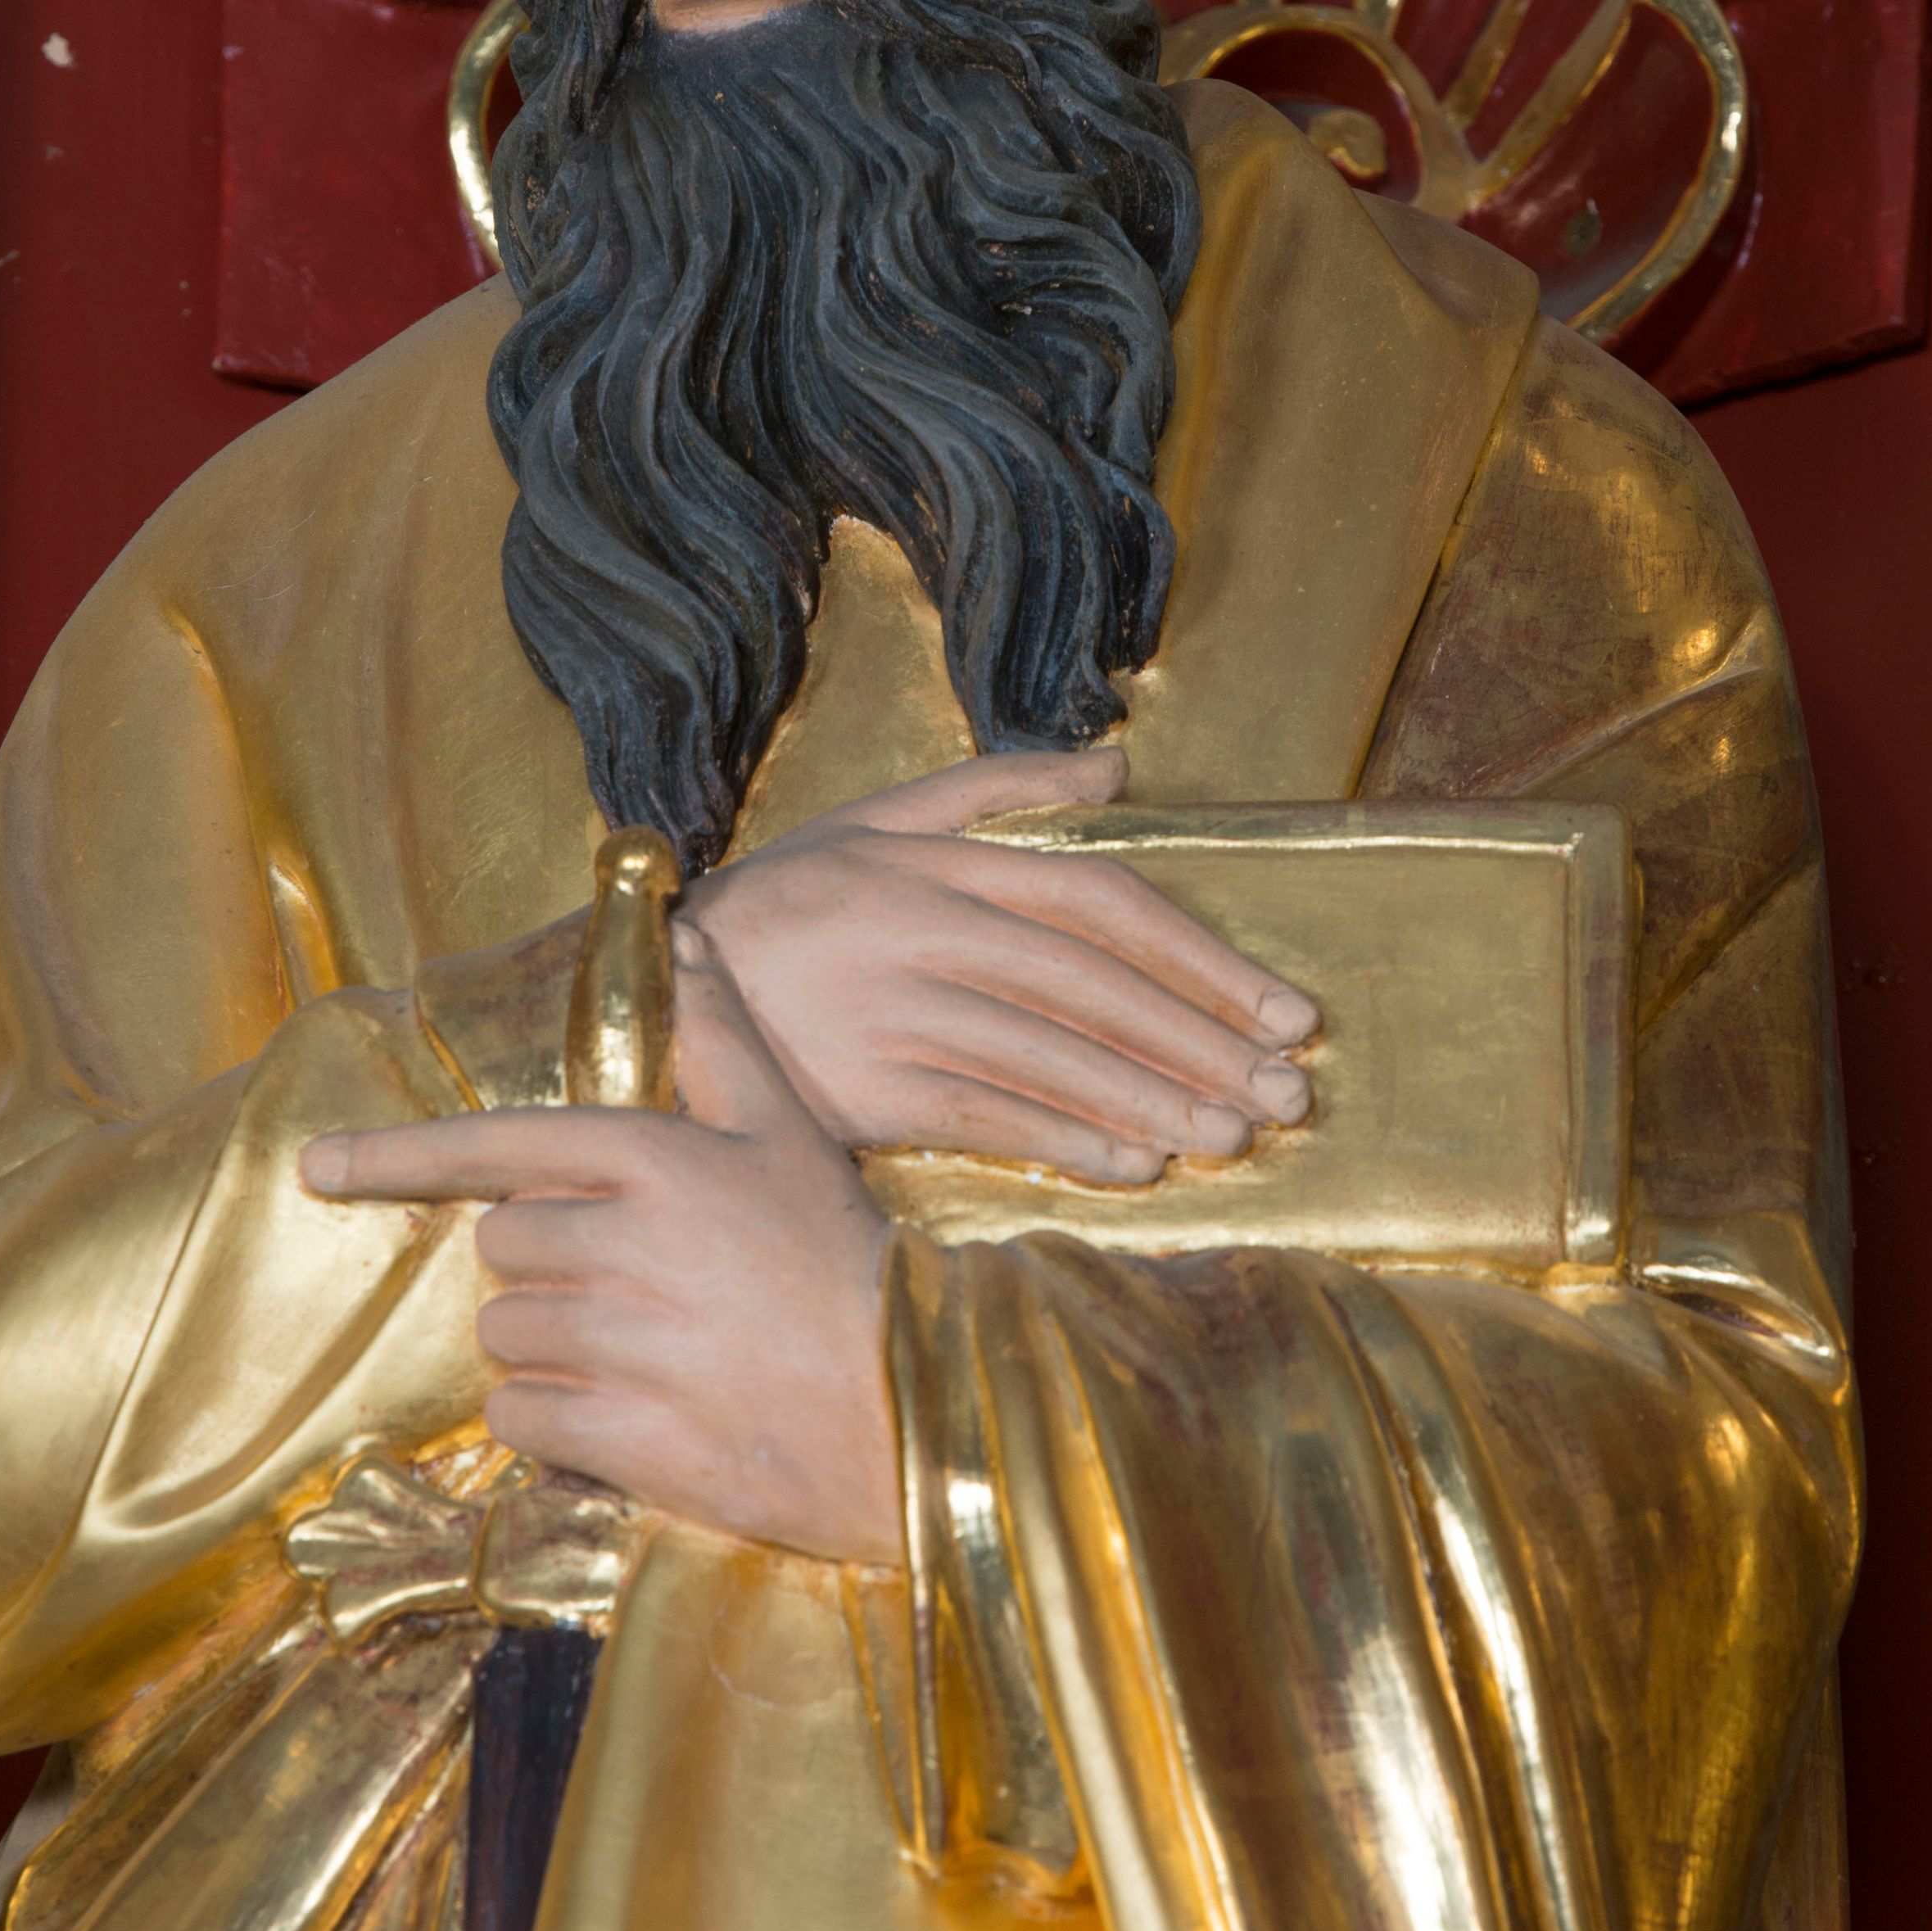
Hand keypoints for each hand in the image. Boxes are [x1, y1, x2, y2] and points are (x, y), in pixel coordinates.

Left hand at [302, 931, 901, 1565]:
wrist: (913, 1405)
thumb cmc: (843, 1262)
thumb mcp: (789, 1136)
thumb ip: (721, 1039)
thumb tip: (685, 938)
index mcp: (654, 1160)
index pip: (495, 1148)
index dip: (396, 1158)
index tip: (318, 1167)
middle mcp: (623, 1243)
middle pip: (504, 1248)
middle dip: (552, 1270)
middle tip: (645, 1289)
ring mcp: (618, 1342)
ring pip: (504, 1336)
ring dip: (553, 1349)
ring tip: (649, 1355)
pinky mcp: (619, 1434)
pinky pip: (519, 1418)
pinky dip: (556, 1424)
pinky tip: (632, 1416)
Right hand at [686, 749, 1317, 1185]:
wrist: (644, 984)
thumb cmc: (778, 905)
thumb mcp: (876, 819)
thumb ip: (997, 788)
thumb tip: (1116, 765)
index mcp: (942, 862)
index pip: (1104, 905)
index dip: (1205, 961)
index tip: (1285, 1015)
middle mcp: (926, 927)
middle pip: (1094, 986)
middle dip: (1201, 1043)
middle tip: (1287, 1097)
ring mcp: (892, 1006)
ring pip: (1051, 1053)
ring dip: (1150, 1098)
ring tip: (1232, 1137)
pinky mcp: (861, 1084)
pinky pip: (985, 1113)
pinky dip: (1066, 1140)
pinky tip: (1135, 1165)